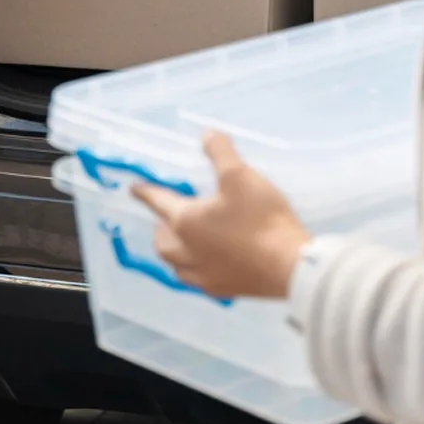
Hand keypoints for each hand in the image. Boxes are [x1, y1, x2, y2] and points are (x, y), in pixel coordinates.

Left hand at [132, 132, 311, 299]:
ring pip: (178, 266)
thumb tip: (207, 134)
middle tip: (164, 218)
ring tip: (182, 242)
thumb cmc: (260, 218)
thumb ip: (220, 152)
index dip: (146, 192)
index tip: (134, 188)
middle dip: (160, 228)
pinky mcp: (225, 290)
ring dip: (174, 251)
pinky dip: (194, 269)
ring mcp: (206, 276)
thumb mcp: (239, 175)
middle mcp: (189, 253)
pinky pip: (198, 280)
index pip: (159, 203)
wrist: (290, 267)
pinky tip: (207, 264)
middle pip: (163, 242)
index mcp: (186, 223)